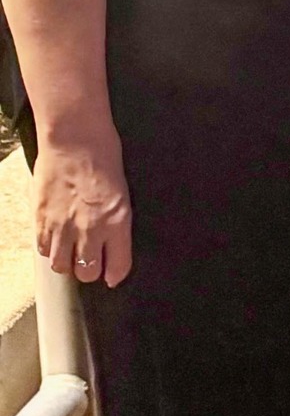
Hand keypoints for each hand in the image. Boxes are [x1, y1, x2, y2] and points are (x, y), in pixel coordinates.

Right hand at [33, 130, 132, 286]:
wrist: (74, 140)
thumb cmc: (104, 158)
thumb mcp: (122, 192)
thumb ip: (116, 221)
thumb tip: (112, 245)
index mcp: (118, 221)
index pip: (118, 265)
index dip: (115, 274)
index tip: (113, 275)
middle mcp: (91, 229)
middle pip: (87, 272)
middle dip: (90, 270)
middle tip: (90, 260)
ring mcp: (63, 226)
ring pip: (62, 266)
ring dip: (67, 262)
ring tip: (71, 251)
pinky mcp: (41, 220)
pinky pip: (43, 249)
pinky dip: (49, 249)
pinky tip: (56, 239)